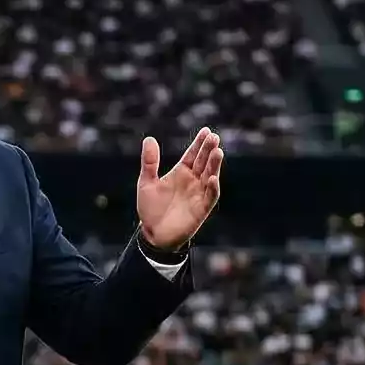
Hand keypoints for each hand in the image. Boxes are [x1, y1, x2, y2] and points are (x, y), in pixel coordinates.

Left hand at [135, 129, 224, 255]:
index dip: (199, 143)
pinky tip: (212, 178)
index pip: (193, 155)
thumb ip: (149, 162)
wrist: (152, 234)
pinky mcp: (201, 209)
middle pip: (203, 162)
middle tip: (214, 137)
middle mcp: (193, 181)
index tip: (206, 131)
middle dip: (209, 150)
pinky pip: (210, 197)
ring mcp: (198, 194)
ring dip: (214, 165)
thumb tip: (149, 138)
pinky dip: (212, 188)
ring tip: (218, 152)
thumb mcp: (146, 182)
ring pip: (210, 176)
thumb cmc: (151, 209)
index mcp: (181, 172)